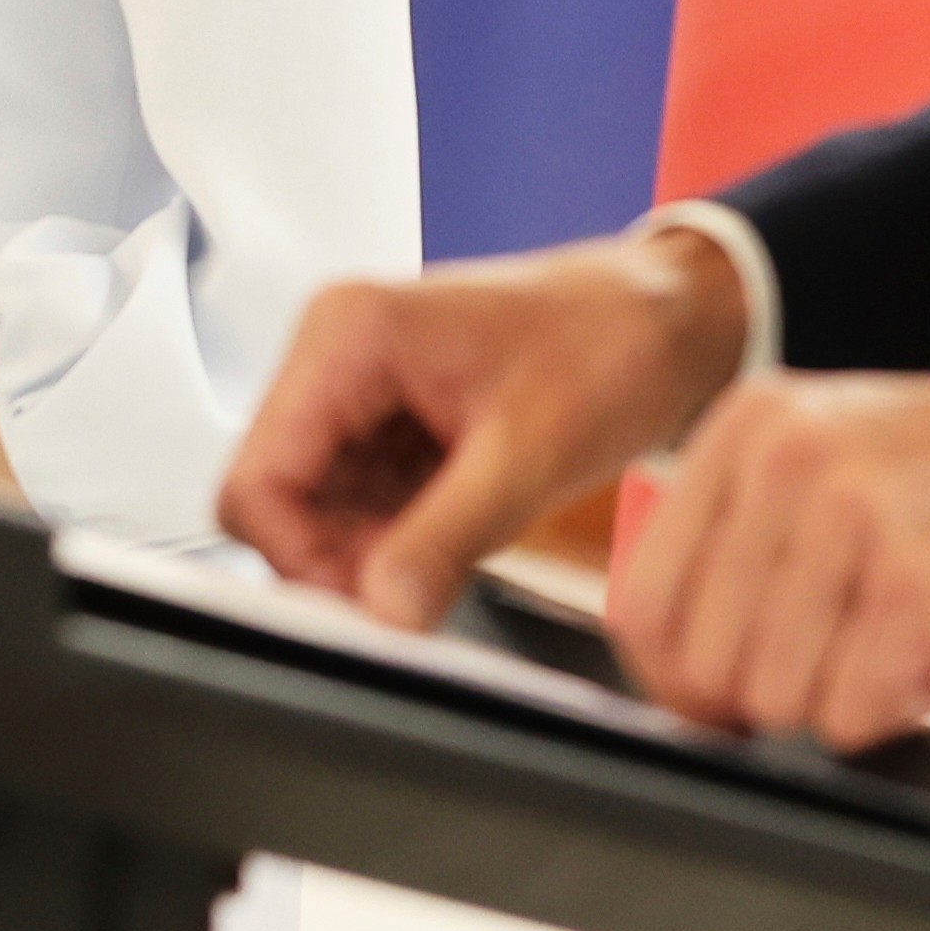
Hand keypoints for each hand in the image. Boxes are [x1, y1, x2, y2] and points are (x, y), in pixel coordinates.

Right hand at [218, 226, 752, 628]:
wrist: (671, 319)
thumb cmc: (612, 345)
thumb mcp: (528, 457)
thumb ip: (443, 539)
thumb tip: (381, 611)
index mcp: (348, 336)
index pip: (258, 480)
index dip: (299, 558)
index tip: (367, 604)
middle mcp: (335, 352)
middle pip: (278, 497)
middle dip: (340, 558)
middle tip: (420, 589)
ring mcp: (359, 384)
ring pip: (316, 507)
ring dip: (372, 551)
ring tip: (457, 551)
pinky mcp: (388, 416)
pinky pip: (359, 500)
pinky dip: (398, 535)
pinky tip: (461, 531)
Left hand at [609, 363, 929, 748]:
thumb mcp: (831, 455)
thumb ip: (745, 536)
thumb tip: (676, 667)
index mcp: (748, 429)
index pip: (642, 604)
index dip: (675, 683)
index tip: (718, 704)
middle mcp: (788, 463)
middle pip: (704, 666)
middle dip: (768, 697)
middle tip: (840, 666)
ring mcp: (853, 523)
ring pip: (775, 699)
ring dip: (840, 700)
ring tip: (899, 645)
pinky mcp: (919, 587)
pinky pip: (851, 713)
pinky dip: (894, 711)